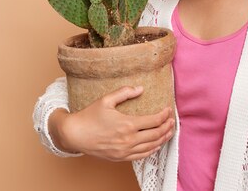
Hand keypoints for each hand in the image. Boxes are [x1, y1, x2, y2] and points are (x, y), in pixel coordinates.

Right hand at [51, 85, 174, 160]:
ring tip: (169, 132)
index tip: (168, 109)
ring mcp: (124, 151)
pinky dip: (152, 150)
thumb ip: (125, 92)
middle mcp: (128, 140)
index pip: (153, 121)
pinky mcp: (120, 158)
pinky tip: (156, 145)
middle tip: (172, 120)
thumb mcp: (106, 99)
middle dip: (167, 127)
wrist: (75, 135)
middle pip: (155, 135)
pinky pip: (141, 156)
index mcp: (127, 124)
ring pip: (150, 147)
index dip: (164, 115)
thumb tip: (140, 88)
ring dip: (162, 139)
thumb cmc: (90, 116)